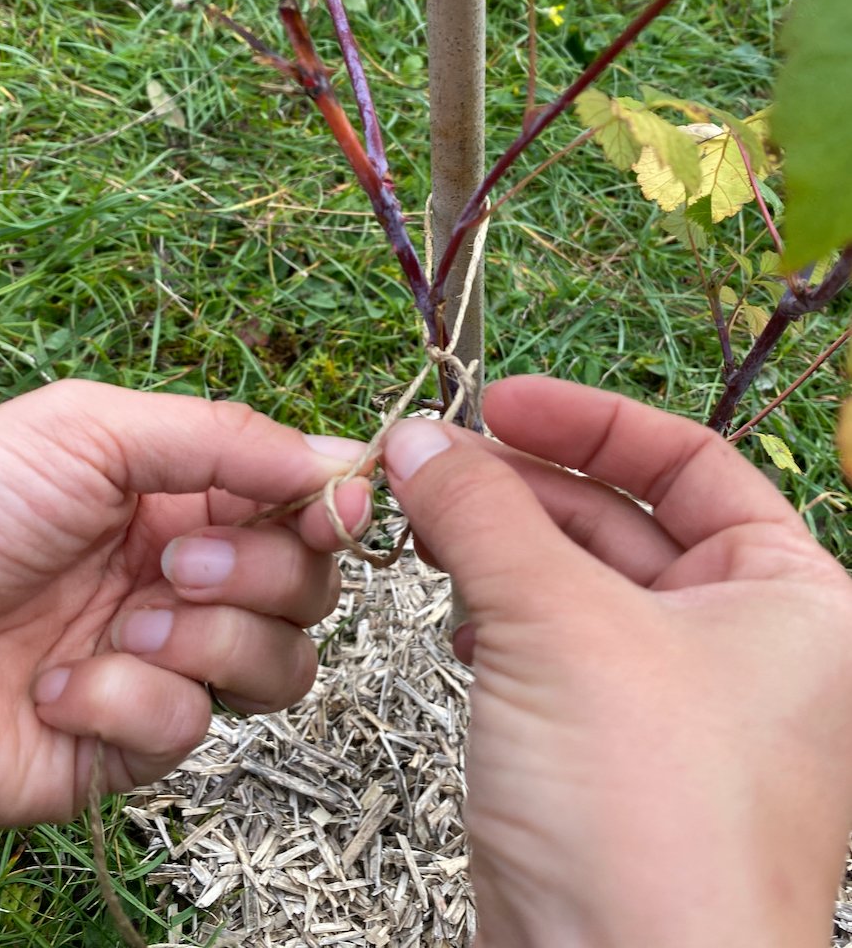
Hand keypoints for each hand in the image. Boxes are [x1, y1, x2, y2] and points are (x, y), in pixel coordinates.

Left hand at [0, 379, 370, 824]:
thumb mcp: (89, 431)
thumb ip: (223, 437)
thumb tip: (346, 460)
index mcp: (183, 497)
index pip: (303, 504)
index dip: (333, 510)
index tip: (338, 512)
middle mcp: (187, 577)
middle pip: (309, 587)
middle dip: (258, 575)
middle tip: (173, 564)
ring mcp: (164, 662)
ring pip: (279, 666)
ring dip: (207, 642)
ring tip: (124, 627)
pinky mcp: (131, 742)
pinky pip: (192, 728)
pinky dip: (128, 704)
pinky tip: (57, 686)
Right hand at [383, 376, 851, 947]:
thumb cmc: (648, 815)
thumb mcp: (558, 623)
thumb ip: (485, 513)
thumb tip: (424, 438)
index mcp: (793, 595)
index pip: (688, 461)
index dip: (587, 422)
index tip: (498, 402)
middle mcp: (752, 644)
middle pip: (626, 520)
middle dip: (525, 487)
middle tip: (435, 461)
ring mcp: (685, 703)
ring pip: (582, 587)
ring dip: (504, 552)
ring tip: (430, 529)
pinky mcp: (619, 754)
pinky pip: (558, 653)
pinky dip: (503, 621)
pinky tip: (457, 618)